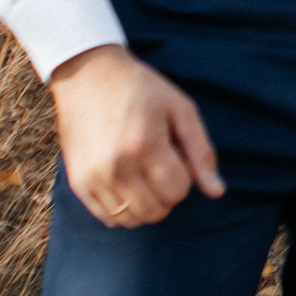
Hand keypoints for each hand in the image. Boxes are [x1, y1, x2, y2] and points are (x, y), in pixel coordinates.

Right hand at [48, 44, 224, 226]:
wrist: (87, 76)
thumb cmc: (140, 90)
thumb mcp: (179, 109)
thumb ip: (201, 151)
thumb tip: (217, 192)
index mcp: (145, 145)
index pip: (178, 191)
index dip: (184, 177)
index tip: (175, 155)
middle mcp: (116, 167)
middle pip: (156, 211)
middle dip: (167, 193)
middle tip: (159, 165)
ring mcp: (94, 178)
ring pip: (133, 219)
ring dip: (146, 204)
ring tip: (142, 174)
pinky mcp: (78, 183)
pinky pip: (109, 218)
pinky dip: (123, 209)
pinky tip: (126, 184)